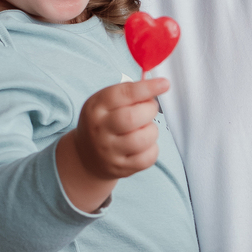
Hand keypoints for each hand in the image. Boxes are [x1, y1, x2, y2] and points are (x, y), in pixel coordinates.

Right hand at [57, 76, 169, 211]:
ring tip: (144, 129)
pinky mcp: (121, 168)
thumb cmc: (104, 122)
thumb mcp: (105, 103)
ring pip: (144, 138)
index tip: (164, 84)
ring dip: (152, 130)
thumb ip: (128, 93)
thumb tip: (157, 85)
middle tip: (149, 108)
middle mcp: (100, 129)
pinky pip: (148, 157)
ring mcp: (110, 151)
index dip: (147, 88)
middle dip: (150, 109)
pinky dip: (152, 148)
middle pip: (133, 117)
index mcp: (96, 107)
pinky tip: (144, 145)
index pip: (123, 94)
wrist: (86, 156)